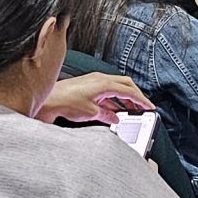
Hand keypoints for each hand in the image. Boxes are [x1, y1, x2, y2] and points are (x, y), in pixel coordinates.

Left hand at [38, 72, 152, 124]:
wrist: (48, 100)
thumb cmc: (66, 102)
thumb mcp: (91, 113)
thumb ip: (107, 115)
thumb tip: (115, 117)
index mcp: (104, 83)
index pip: (129, 91)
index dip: (141, 100)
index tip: (149, 107)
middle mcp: (100, 79)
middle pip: (126, 85)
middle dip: (136, 96)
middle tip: (143, 108)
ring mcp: (94, 82)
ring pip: (116, 88)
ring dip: (124, 99)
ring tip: (131, 111)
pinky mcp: (88, 86)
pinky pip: (106, 92)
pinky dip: (113, 100)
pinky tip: (114, 111)